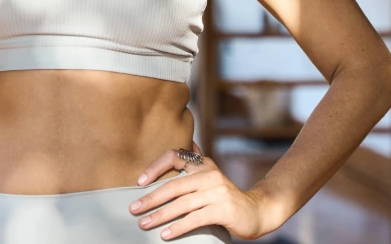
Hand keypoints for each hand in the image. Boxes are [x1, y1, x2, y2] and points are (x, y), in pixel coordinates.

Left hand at [128, 142, 266, 240]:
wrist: (257, 210)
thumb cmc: (225, 197)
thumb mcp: (209, 179)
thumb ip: (192, 170)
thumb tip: (170, 158)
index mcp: (203, 164)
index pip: (175, 156)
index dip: (155, 167)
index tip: (139, 181)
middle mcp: (209, 174)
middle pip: (174, 185)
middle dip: (151, 198)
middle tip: (133, 209)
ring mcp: (217, 191)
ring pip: (182, 204)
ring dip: (160, 215)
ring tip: (144, 224)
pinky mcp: (223, 209)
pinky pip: (195, 218)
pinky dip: (178, 227)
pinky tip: (165, 235)